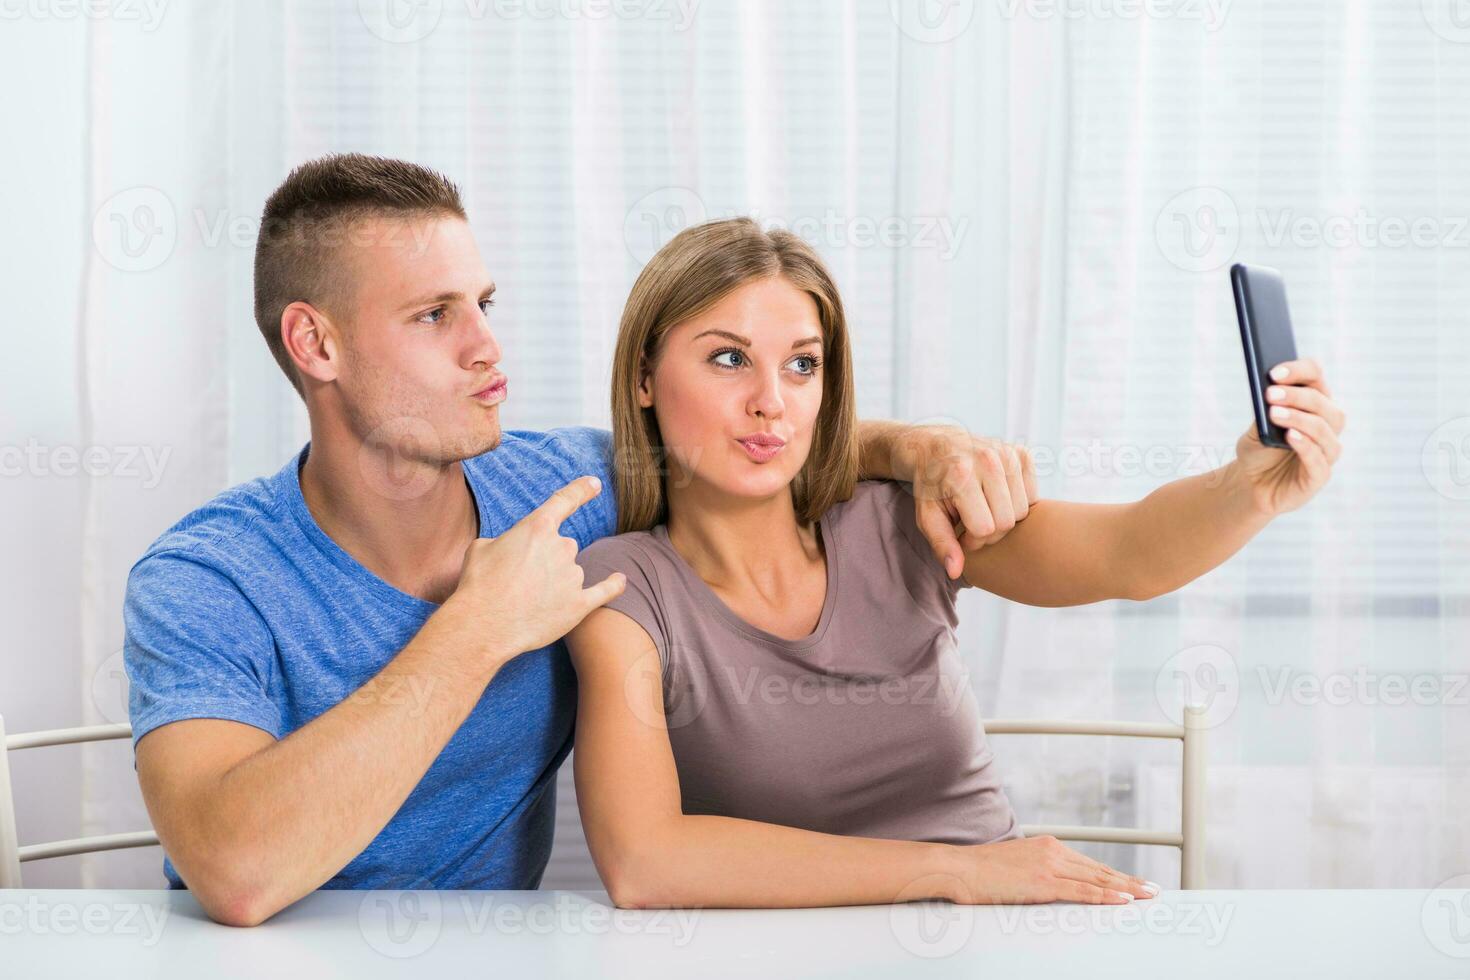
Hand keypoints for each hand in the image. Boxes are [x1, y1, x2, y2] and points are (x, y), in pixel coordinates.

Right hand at [442, 476, 625, 662]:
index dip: (581, 490)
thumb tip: (513, 550)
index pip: (565, 501)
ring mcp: (573, 576)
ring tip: (527, 600)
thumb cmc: (478, 584)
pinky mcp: (579, 604)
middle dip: (546, 561)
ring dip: (556, 582)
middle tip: (520, 580)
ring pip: (571, 572)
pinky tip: (620, 580)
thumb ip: (508, 541)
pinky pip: (605, 591)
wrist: (483, 625)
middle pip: (563, 547)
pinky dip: (613, 585)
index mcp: (537, 527)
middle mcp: (562, 547)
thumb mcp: (482, 547)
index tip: (594, 484)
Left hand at [893, 425, 1039, 578]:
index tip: (961, 533)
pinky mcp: (1021, 453)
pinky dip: (1018, 501)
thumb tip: (955, 572)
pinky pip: (1033, 495)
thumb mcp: (927, 515)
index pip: (985, 528)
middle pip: (1007, 521)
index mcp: (961, 475)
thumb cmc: (931, 485)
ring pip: (1023, 510)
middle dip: (990, 532)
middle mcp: (987, 460)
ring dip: (1004, 517)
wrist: (936, 446)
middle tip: (973, 523)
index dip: (973, 540)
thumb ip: (941, 544)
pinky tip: (998, 496)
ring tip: (984, 509)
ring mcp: (1007, 453)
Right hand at [949, 835, 1158, 904]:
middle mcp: (1053, 852)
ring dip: (1126, 888)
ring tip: (1147, 896)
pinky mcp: (1043, 882)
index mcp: (1048, 846)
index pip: (1090, 864)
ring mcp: (1049, 866)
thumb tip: (1051, 886)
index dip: (1115, 875)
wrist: (959, 869)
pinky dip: (1105, 896)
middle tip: (1153, 890)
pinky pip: (1081, 891)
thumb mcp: (1016, 867)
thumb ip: (1037, 872)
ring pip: (1097, 879)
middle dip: (1129, 881)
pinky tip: (1123, 899)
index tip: (1135, 883)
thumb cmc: (981, 872)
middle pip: (1099, 870)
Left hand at [1233, 358, 1344, 516]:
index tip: (1273, 372)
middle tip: (1270, 393)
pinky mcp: (1319, 476)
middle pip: (1323, 403)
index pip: (1315, 377)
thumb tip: (1270, 392)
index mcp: (1313, 404)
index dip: (1298, 371)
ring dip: (1300, 418)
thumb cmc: (1258, 450)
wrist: (1251, 484)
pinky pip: (1319, 460)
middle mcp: (1326, 425)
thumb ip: (1265, 411)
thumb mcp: (1255, 427)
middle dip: (1297, 396)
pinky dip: (1306, 446)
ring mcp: (1326, 451)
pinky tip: (1289, 436)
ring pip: (1325, 430)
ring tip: (1274, 414)